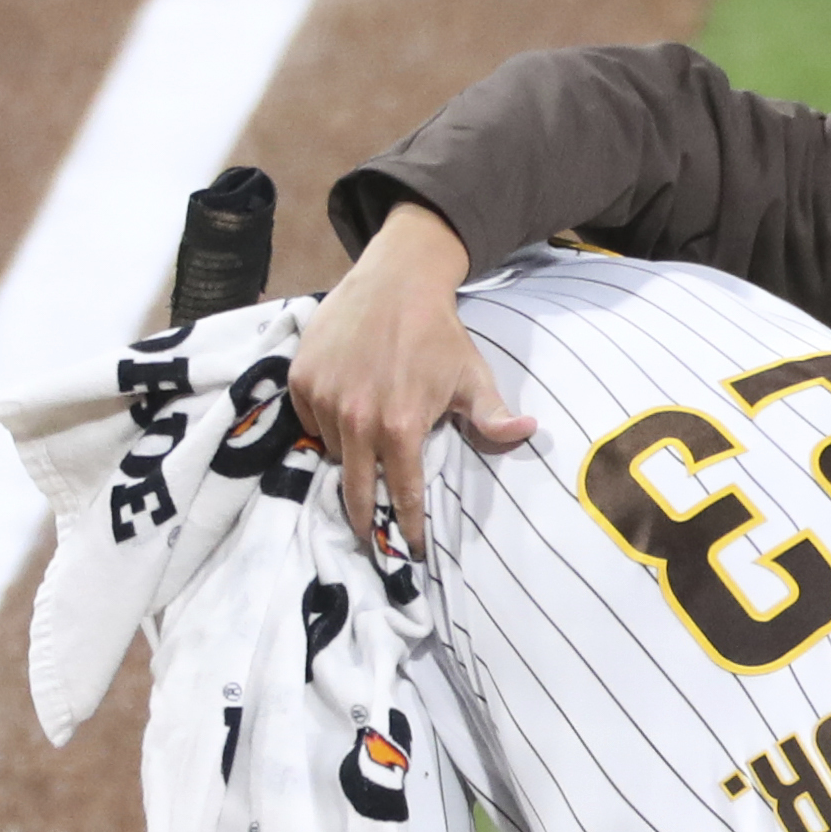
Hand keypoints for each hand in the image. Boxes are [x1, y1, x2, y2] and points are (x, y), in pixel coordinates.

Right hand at [291, 201, 540, 560]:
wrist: (397, 279)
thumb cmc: (439, 332)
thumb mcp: (471, 376)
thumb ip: (493, 416)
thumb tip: (529, 433)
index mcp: (400, 427)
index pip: (401, 494)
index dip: (407, 527)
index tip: (411, 552)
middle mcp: (356, 419)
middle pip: (353, 490)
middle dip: (363, 519)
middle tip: (368, 536)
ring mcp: (323, 399)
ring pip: (331, 451)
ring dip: (346, 455)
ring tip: (363, 442)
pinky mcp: (301, 380)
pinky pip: (308, 422)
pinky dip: (323, 424)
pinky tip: (343, 410)